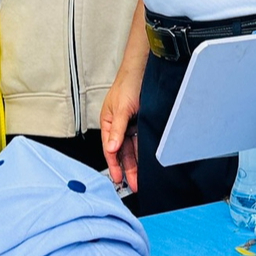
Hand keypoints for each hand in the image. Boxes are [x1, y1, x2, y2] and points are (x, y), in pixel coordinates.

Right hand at [100, 73, 141, 191]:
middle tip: (133, 185)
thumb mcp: (120, 109)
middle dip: (126, 169)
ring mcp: (130, 125)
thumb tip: (111, 148)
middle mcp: (118, 126)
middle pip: (121, 152)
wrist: (143, 70)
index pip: (109, 149)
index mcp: (107, 123)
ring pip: (132, 149)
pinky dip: (143, 153)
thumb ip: (116, 130)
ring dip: (135, 164)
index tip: (118, 180)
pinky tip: (147, 163)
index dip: (114, 165)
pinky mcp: (142, 123)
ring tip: (140, 179)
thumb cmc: (127, 84)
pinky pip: (141, 142)